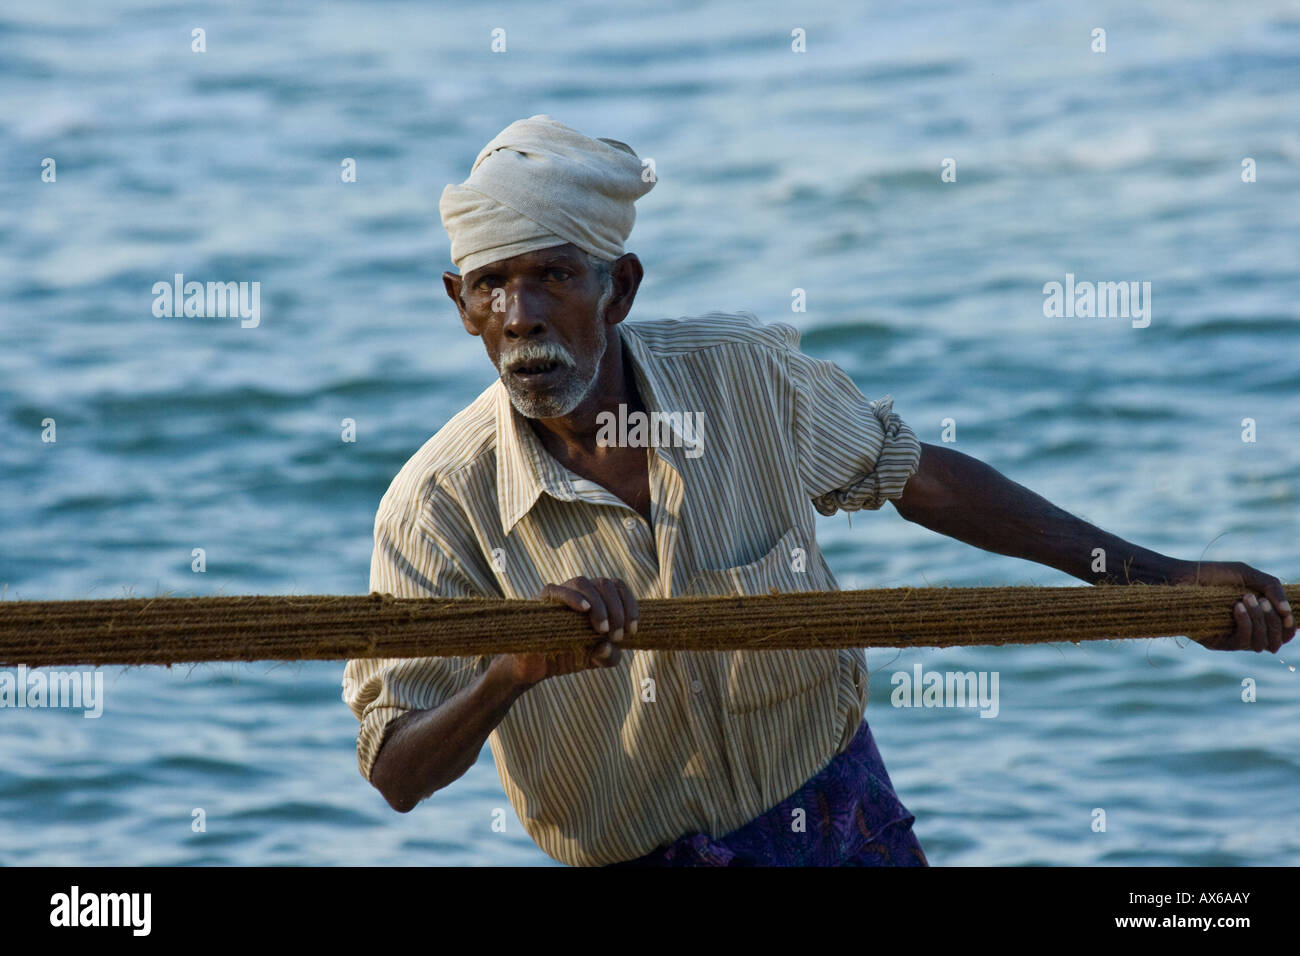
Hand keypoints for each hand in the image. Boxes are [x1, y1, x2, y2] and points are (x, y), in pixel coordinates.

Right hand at [503, 577, 638, 687]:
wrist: (536, 667)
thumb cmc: (568, 656)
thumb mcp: (596, 659)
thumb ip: (609, 656)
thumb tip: (608, 645)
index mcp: (596, 598)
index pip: (618, 587)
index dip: (629, 605)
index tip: (632, 630)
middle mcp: (580, 591)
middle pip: (605, 583)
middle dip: (617, 610)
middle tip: (616, 635)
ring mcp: (560, 593)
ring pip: (582, 582)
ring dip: (598, 605)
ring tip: (602, 629)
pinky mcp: (541, 601)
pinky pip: (556, 591)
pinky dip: (573, 597)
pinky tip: (585, 609)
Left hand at [1172, 561, 1294, 652]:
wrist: (1182, 578)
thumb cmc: (1213, 575)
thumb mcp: (1247, 575)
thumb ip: (1272, 588)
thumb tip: (1288, 614)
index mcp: (1258, 617)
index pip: (1284, 632)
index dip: (1292, 627)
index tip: (1291, 615)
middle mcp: (1248, 631)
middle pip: (1277, 640)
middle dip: (1275, 620)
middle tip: (1263, 600)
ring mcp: (1233, 639)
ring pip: (1261, 643)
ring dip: (1260, 620)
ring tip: (1246, 598)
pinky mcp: (1217, 644)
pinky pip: (1241, 642)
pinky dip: (1245, 623)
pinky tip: (1237, 607)